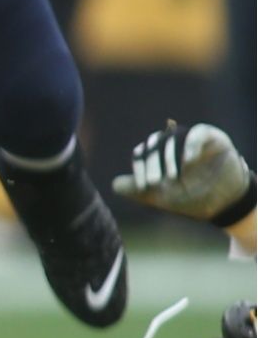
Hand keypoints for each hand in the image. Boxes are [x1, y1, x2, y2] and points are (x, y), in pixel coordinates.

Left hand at [113, 121, 253, 225]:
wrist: (224, 205)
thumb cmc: (190, 199)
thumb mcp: (161, 197)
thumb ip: (137, 190)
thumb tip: (114, 184)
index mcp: (157, 155)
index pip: (141, 152)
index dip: (140, 168)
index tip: (144, 187)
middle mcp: (172, 143)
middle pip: (154, 143)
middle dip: (151, 163)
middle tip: (155, 183)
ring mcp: (192, 139)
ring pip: (173, 137)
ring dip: (168, 156)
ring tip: (172, 178)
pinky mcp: (214, 138)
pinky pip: (198, 132)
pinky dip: (190, 144)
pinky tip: (187, 162)